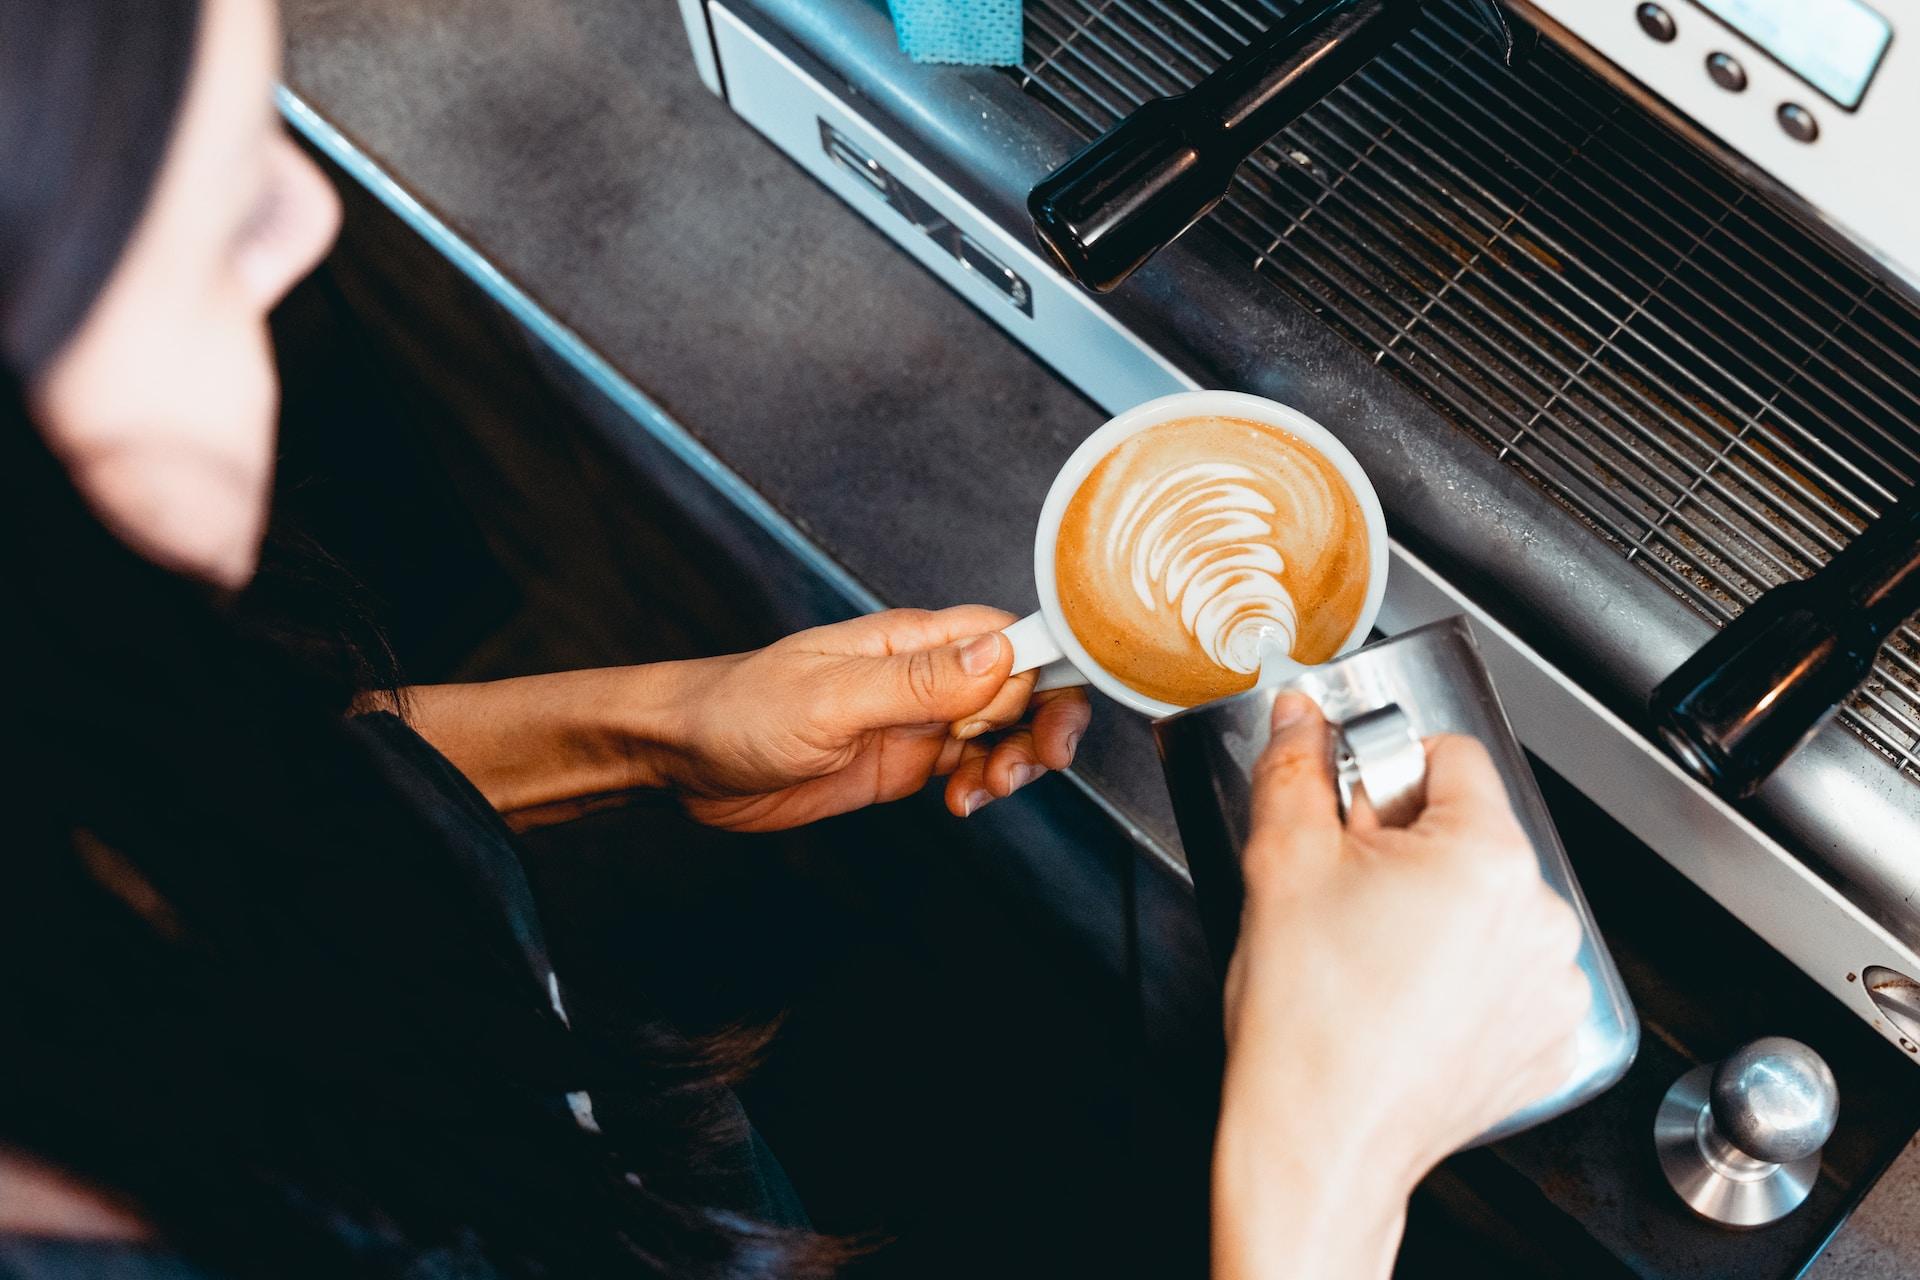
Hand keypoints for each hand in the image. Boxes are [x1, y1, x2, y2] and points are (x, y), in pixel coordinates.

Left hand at [663, 607, 1092, 831]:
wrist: (684, 760)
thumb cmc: (739, 709)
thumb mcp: (831, 699)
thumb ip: (917, 683)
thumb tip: (1000, 657)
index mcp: (912, 640)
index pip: (1010, 637)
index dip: (1047, 670)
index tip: (1055, 713)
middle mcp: (924, 675)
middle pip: (1022, 687)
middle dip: (1044, 726)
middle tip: (1031, 766)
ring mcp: (916, 720)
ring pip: (1003, 733)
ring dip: (1016, 764)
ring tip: (987, 792)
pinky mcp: (903, 763)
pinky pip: (970, 770)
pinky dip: (982, 790)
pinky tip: (962, 806)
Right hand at [1211, 692, 1589, 1279]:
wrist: (1319, 1145)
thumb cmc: (1306, 1024)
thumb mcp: (1280, 865)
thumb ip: (1294, 769)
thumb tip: (1301, 716)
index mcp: (1487, 856)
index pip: (1450, 755)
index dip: (1383, 776)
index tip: (1348, 818)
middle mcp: (1542, 916)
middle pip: (1470, 831)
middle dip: (1407, 848)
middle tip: (1345, 898)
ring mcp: (1553, 985)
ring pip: (1489, 903)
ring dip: (1438, 912)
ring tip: (1373, 958)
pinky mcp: (1549, 1040)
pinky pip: (1507, 972)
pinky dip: (1463, 976)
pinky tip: (1405, 1000)